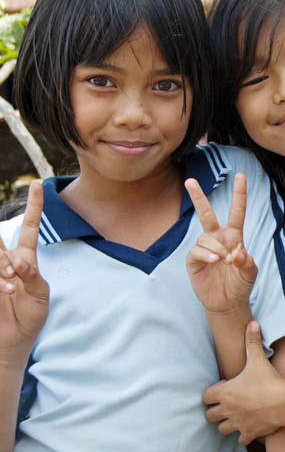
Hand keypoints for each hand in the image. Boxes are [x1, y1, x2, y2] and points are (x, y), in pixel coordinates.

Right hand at [0, 182, 48, 362]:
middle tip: (13, 275)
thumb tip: (19, 260)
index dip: (34, 206)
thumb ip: (32, 276)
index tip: (39, 184)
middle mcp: (6, 261)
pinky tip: (6, 292)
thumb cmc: (30, 317)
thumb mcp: (40, 295)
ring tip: (10, 288)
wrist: (13, 342)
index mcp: (25, 259)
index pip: (28, 226)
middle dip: (4, 257)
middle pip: (1, 243)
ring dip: (1, 270)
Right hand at [186, 173, 256, 315]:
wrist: (228, 303)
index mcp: (234, 236)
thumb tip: (236, 253)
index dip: (239, 194)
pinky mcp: (194, 260)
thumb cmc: (241, 284)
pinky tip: (215, 262)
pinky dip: (207, 255)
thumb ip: (246, 261)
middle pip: (206, 213)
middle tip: (190, 180)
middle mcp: (218, 238)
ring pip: (206, 238)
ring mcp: (205, 248)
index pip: (237, 211)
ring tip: (224, 262)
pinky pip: (197, 251)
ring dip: (217, 249)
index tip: (240, 175)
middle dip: (198, 197)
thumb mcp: (250, 272)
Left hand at [204, 321, 284, 444]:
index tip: (225, 386)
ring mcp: (238, 423)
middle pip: (210, 415)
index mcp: (225, 392)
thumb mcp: (258, 358)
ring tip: (237, 415)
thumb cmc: (268, 380)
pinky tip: (250, 426)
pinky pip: (240, 439)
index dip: (213, 392)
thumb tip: (252, 323)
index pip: (205, 396)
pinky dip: (243, 434)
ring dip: (227, 423)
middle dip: (216, 409)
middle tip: (228, 402)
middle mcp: (227, 409)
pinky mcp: (249, 433)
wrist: (283, 402)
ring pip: (222, 429)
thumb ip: (252, 340)